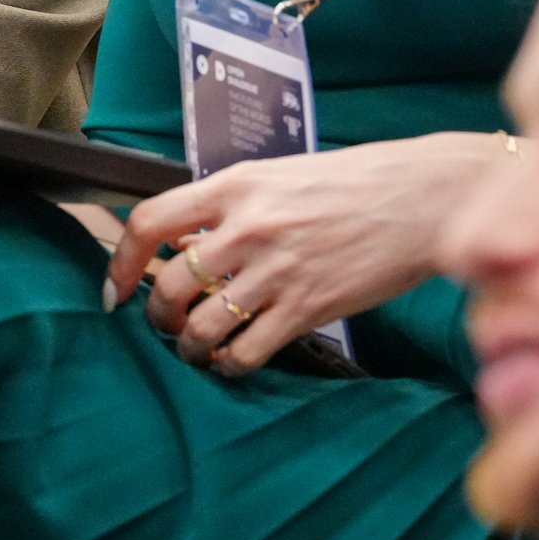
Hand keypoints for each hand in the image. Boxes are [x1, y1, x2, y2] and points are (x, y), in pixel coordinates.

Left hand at [100, 132, 501, 374]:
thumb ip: (228, 207)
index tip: (117, 287)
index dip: (122, 262)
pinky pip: (247, 351)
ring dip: (189, 345)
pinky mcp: (309, 308)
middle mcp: (247, 228)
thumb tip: (183, 241)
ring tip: (195, 347)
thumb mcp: (277, 176)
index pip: (149, 223)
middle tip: (163, 322)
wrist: (421, 198)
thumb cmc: (352, 183)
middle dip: (156, 315)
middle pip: (168, 286)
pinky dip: (229, 363)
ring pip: (202, 326)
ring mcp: (277, 271)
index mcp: (233, 187)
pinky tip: (231, 359)